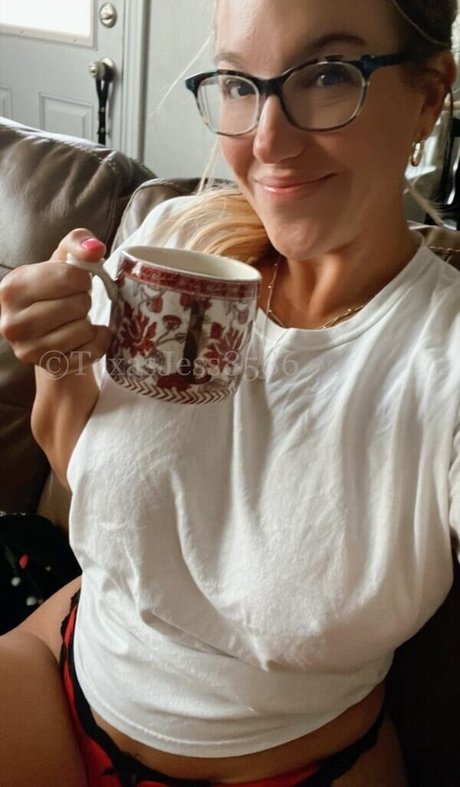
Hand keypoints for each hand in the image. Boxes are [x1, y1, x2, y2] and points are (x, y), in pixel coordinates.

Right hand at [0, 229, 112, 374]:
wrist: (47, 331)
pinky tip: (85, 336)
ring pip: (84, 329)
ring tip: (74, 320)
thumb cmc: (55, 289)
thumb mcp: (62, 258)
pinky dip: (98, 341)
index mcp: (11, 289)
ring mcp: (29, 350)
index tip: (74, 283)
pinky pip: (92, 351)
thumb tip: (96, 249)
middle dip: (83, 301)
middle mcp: (12, 323)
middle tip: (73, 304)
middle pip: (78, 305)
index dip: (82, 278)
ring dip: (88, 322)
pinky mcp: (49, 368)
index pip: (69, 277)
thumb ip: (79, 242)